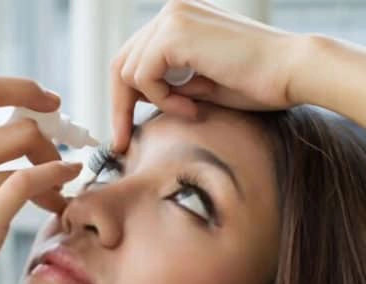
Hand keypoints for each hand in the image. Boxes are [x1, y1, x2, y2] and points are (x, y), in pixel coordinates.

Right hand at [0, 76, 81, 283]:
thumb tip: (13, 125)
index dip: (25, 88)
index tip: (50, 102)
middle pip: (19, 122)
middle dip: (50, 135)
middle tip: (60, 154)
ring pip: (29, 152)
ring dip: (57, 166)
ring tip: (59, 189)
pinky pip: (31, 182)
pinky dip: (58, 176)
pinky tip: (66, 183)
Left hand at [110, 0, 300, 151]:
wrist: (293, 72)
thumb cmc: (256, 82)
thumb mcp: (199, 84)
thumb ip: (167, 84)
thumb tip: (134, 99)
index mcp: (178, 21)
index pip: (133, 59)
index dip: (124, 98)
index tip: (123, 133)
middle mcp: (171, 12)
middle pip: (120, 63)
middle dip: (120, 107)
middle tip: (122, 142)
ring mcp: (171, 17)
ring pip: (127, 72)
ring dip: (155, 102)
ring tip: (192, 110)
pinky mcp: (174, 32)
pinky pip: (143, 76)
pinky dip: (163, 99)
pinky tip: (193, 106)